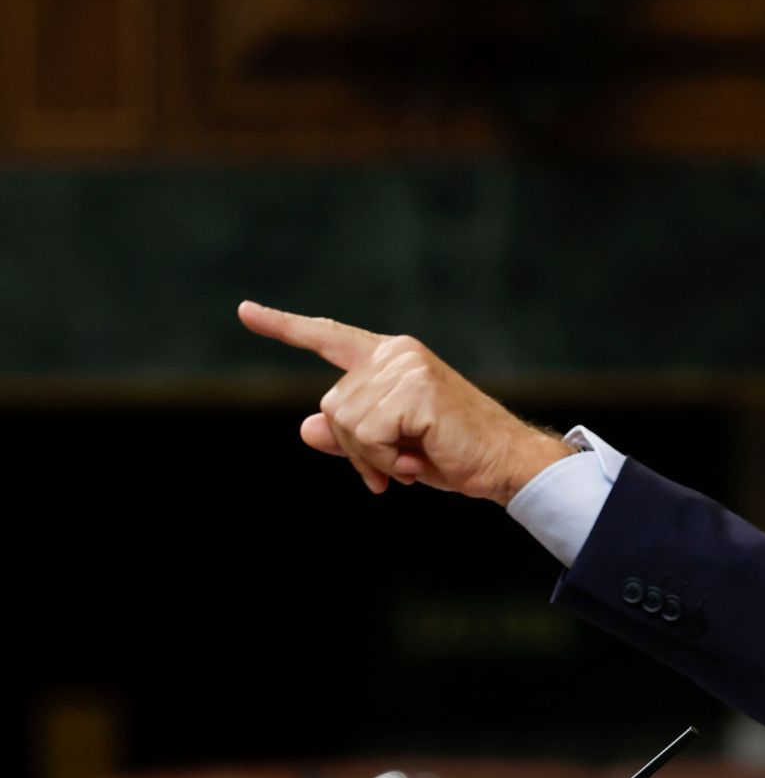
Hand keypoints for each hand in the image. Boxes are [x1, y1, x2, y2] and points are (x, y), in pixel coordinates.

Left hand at [238, 300, 571, 503]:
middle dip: (354, 447)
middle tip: (393, 466)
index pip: (328, 338)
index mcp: (391, 358)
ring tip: (409, 463)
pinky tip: (412, 463)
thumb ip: (348, 435)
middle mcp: (396, 353)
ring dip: (370, 457)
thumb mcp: (390, 446)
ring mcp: (406, 366)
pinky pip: (366, 434)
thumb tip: (306, 429)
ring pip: (345, 421)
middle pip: (331, 404)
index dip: (284, 327)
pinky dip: (381, 459)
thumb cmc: (454, 454)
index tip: (245, 311)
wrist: (505, 464)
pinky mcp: (414, 388)